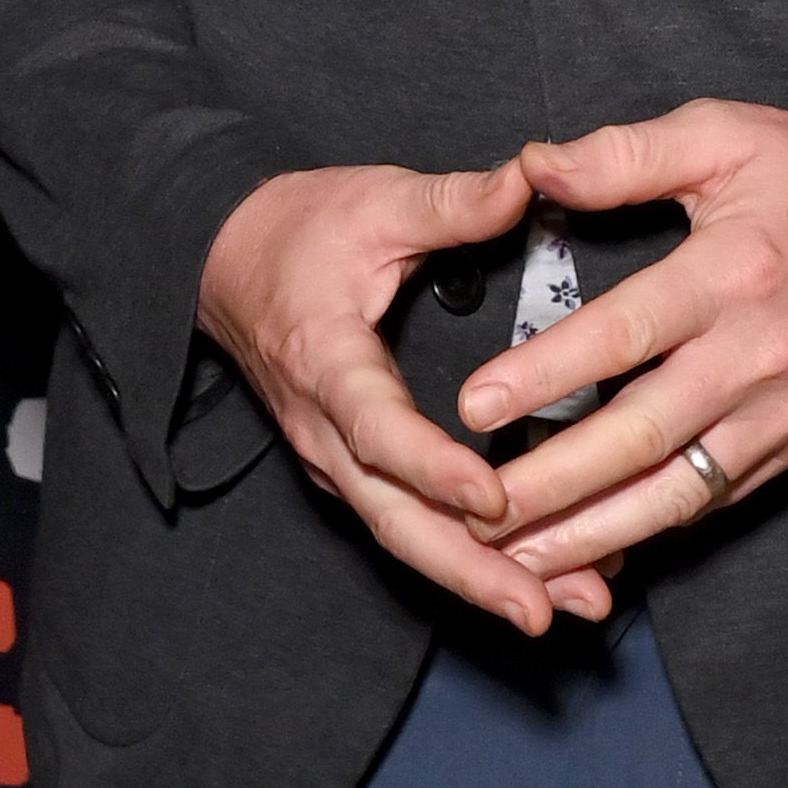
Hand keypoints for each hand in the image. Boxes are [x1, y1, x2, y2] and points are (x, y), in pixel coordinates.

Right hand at [198, 159, 616, 632]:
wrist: (223, 258)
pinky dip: (464, 559)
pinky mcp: (350, 470)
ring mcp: (333, 461)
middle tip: (546, 608)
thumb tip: (532, 178)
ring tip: (564, 608)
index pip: (377, 431)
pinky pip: (405, 525)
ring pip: (403, 537)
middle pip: (395, 519)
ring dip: (478, 580)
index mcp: (325, 363)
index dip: (434, 470)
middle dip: (471, 571)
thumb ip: (454, 201)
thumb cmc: (301, 228)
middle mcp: (324, 432)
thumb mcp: (375, 201)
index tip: (494, 500)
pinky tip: (535, 577)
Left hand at [458, 102, 787, 579]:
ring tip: (519, 558)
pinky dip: (654, 530)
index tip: (474, 407)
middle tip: (476, 511)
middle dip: (552, 484)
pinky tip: (599, 546)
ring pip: (674, 491)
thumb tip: (533, 166)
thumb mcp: (726, 135)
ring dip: (593, 531)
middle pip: (637, 436)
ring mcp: (779, 412)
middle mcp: (754, 356)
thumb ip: (624, 154)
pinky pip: (715, 498)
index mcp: (730, 274)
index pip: (621, 335)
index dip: (543, 375)